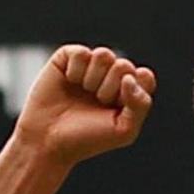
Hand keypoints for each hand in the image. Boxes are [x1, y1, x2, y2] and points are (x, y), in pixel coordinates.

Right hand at [12, 45, 153, 170]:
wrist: (49, 140)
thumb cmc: (87, 138)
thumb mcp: (124, 130)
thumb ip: (141, 104)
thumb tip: (129, 77)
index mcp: (127, 92)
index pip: (145, 77)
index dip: (133, 91)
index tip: (119, 107)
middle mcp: (110, 76)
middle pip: (124, 65)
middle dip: (111, 89)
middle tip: (97, 103)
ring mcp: (89, 66)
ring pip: (104, 55)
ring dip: (94, 79)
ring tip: (83, 93)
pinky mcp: (68, 58)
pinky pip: (82, 53)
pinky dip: (76, 71)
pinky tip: (69, 82)